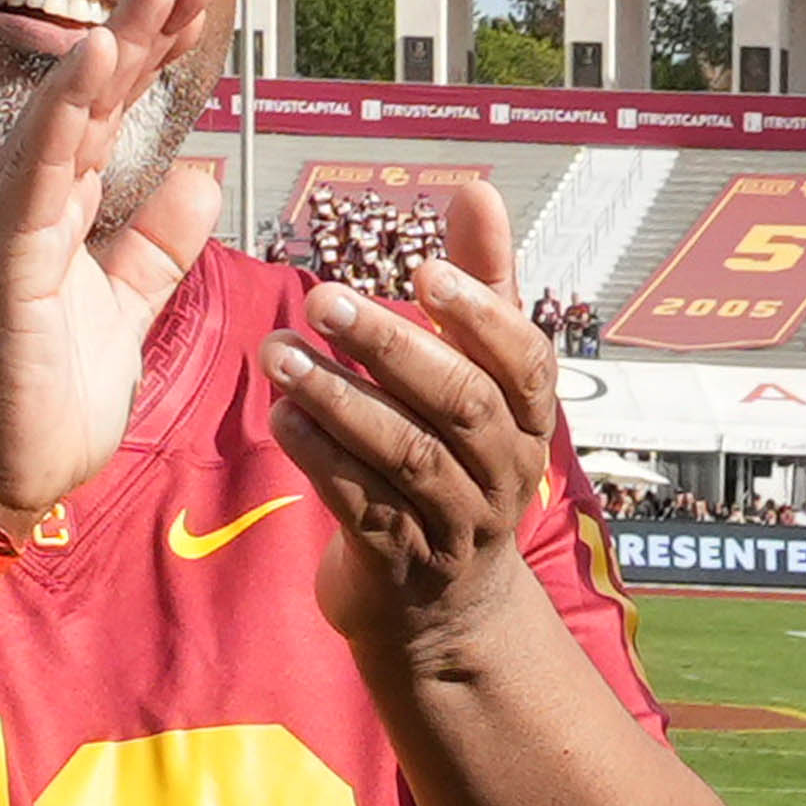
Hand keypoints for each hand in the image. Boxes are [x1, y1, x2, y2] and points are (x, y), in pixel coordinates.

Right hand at [0, 0, 223, 531]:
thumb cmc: (46, 399)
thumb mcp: (127, 309)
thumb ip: (159, 245)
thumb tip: (203, 173)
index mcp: (59, 207)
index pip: (115, 110)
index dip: (156, 48)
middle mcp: (27, 201)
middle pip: (92, 94)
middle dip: (142, 23)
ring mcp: (8, 227)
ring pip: (62, 117)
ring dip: (108, 47)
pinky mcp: (0, 265)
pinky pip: (33, 179)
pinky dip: (61, 119)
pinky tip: (91, 66)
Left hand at [271, 180, 568, 679]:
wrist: (444, 616)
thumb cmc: (456, 467)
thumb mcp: (480, 380)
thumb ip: (480, 287)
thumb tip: (478, 189)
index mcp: (527, 422)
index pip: (526, 364)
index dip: (480, 317)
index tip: (425, 270)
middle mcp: (501, 474)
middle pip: (459, 404)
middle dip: (391, 348)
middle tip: (323, 297)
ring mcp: (454, 525)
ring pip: (407, 455)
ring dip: (340, 399)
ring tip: (278, 353)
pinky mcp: (400, 564)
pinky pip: (362, 504)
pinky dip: (320, 457)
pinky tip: (282, 415)